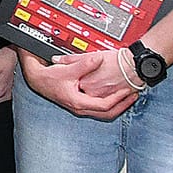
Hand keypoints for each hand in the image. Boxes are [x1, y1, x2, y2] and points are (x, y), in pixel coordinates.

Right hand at [21, 48, 139, 119]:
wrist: (37, 80)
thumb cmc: (49, 77)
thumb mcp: (67, 69)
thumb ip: (84, 64)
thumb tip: (98, 58)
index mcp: (78, 102)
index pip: (104, 106)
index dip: (118, 99)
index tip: (127, 91)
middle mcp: (80, 108)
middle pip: (108, 114)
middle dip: (123, 105)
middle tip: (134, 95)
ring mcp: (81, 107)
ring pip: (104, 113)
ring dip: (118, 106)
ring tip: (128, 96)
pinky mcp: (80, 104)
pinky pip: (99, 109)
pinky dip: (110, 105)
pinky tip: (115, 97)